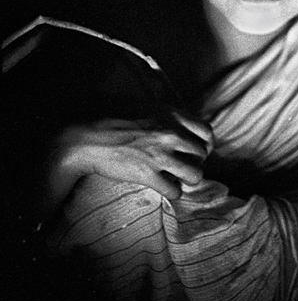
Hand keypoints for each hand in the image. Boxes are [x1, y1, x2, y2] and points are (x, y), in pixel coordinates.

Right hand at [43, 109, 212, 218]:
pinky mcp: (148, 174)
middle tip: (183, 166)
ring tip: (176, 178)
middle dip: (195, 163)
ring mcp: (160, 154)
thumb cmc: (114, 122)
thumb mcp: (148, 108)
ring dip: (187, 180)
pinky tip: (163, 186)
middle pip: (203, 155)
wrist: (87, 139)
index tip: (196, 151)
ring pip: (195, 175)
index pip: (207, 132)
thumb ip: (170, 117)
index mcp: (171, 114)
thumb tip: (188, 130)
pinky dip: (172, 192)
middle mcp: (170, 133)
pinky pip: (175, 191)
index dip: (205, 144)